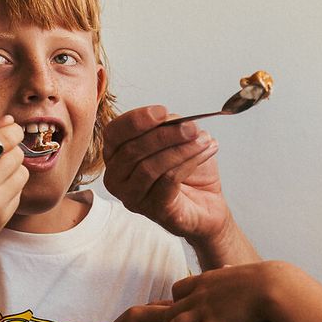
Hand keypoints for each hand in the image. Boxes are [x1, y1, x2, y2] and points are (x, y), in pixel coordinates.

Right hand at [0, 118, 28, 282]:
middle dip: (10, 153)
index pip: (5, 138)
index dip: (13, 133)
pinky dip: (9, 190)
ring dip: (12, 172)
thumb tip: (10, 120)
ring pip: (23, 174)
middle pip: (17, 155)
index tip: (12, 133)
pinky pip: (19, 194)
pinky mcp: (1, 219)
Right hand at [103, 106, 230, 244]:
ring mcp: (133, 197)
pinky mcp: (154, 210)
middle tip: (191, 127)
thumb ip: (167, 127)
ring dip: (180, 149)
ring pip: (150, 167)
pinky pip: (168, 181)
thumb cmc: (188, 172)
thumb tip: (172, 119)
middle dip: (165, 134)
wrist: (207, 205)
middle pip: (133, 150)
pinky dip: (189, 163)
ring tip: (203, 139)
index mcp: (116, 156)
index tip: (163, 111)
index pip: (114, 133)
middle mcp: (117, 178)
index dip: (136, 120)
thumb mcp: (176, 140)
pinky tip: (205, 152)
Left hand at [160, 262, 301, 321]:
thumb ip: (228, 273)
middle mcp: (199, 294)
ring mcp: (204, 309)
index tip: (176, 315)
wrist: (270, 286)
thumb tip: (228, 269)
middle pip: (170, 310)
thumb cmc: (261, 279)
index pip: (177, 289)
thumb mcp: (238, 272)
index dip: (173, 302)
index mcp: (204, 279)